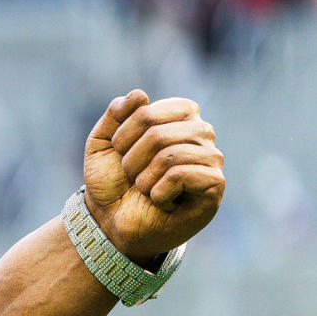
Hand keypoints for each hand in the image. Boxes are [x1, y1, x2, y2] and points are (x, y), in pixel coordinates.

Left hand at [82, 89, 223, 262]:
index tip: (120, 151)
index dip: (125, 134)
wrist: (112, 221)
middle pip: (157, 132)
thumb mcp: (102, 143)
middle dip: (131, 159)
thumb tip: (139, 94)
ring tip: (145, 188)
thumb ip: (115, 114)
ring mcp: (211, 159)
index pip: (150, 111)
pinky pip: (181, 175)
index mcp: (179, 116)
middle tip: (132, 176)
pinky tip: (161, 201)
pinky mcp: (214, 186)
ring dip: (143, 177)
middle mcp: (201, 133)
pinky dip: (158, 191)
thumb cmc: (113, 181)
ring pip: (169, 155)